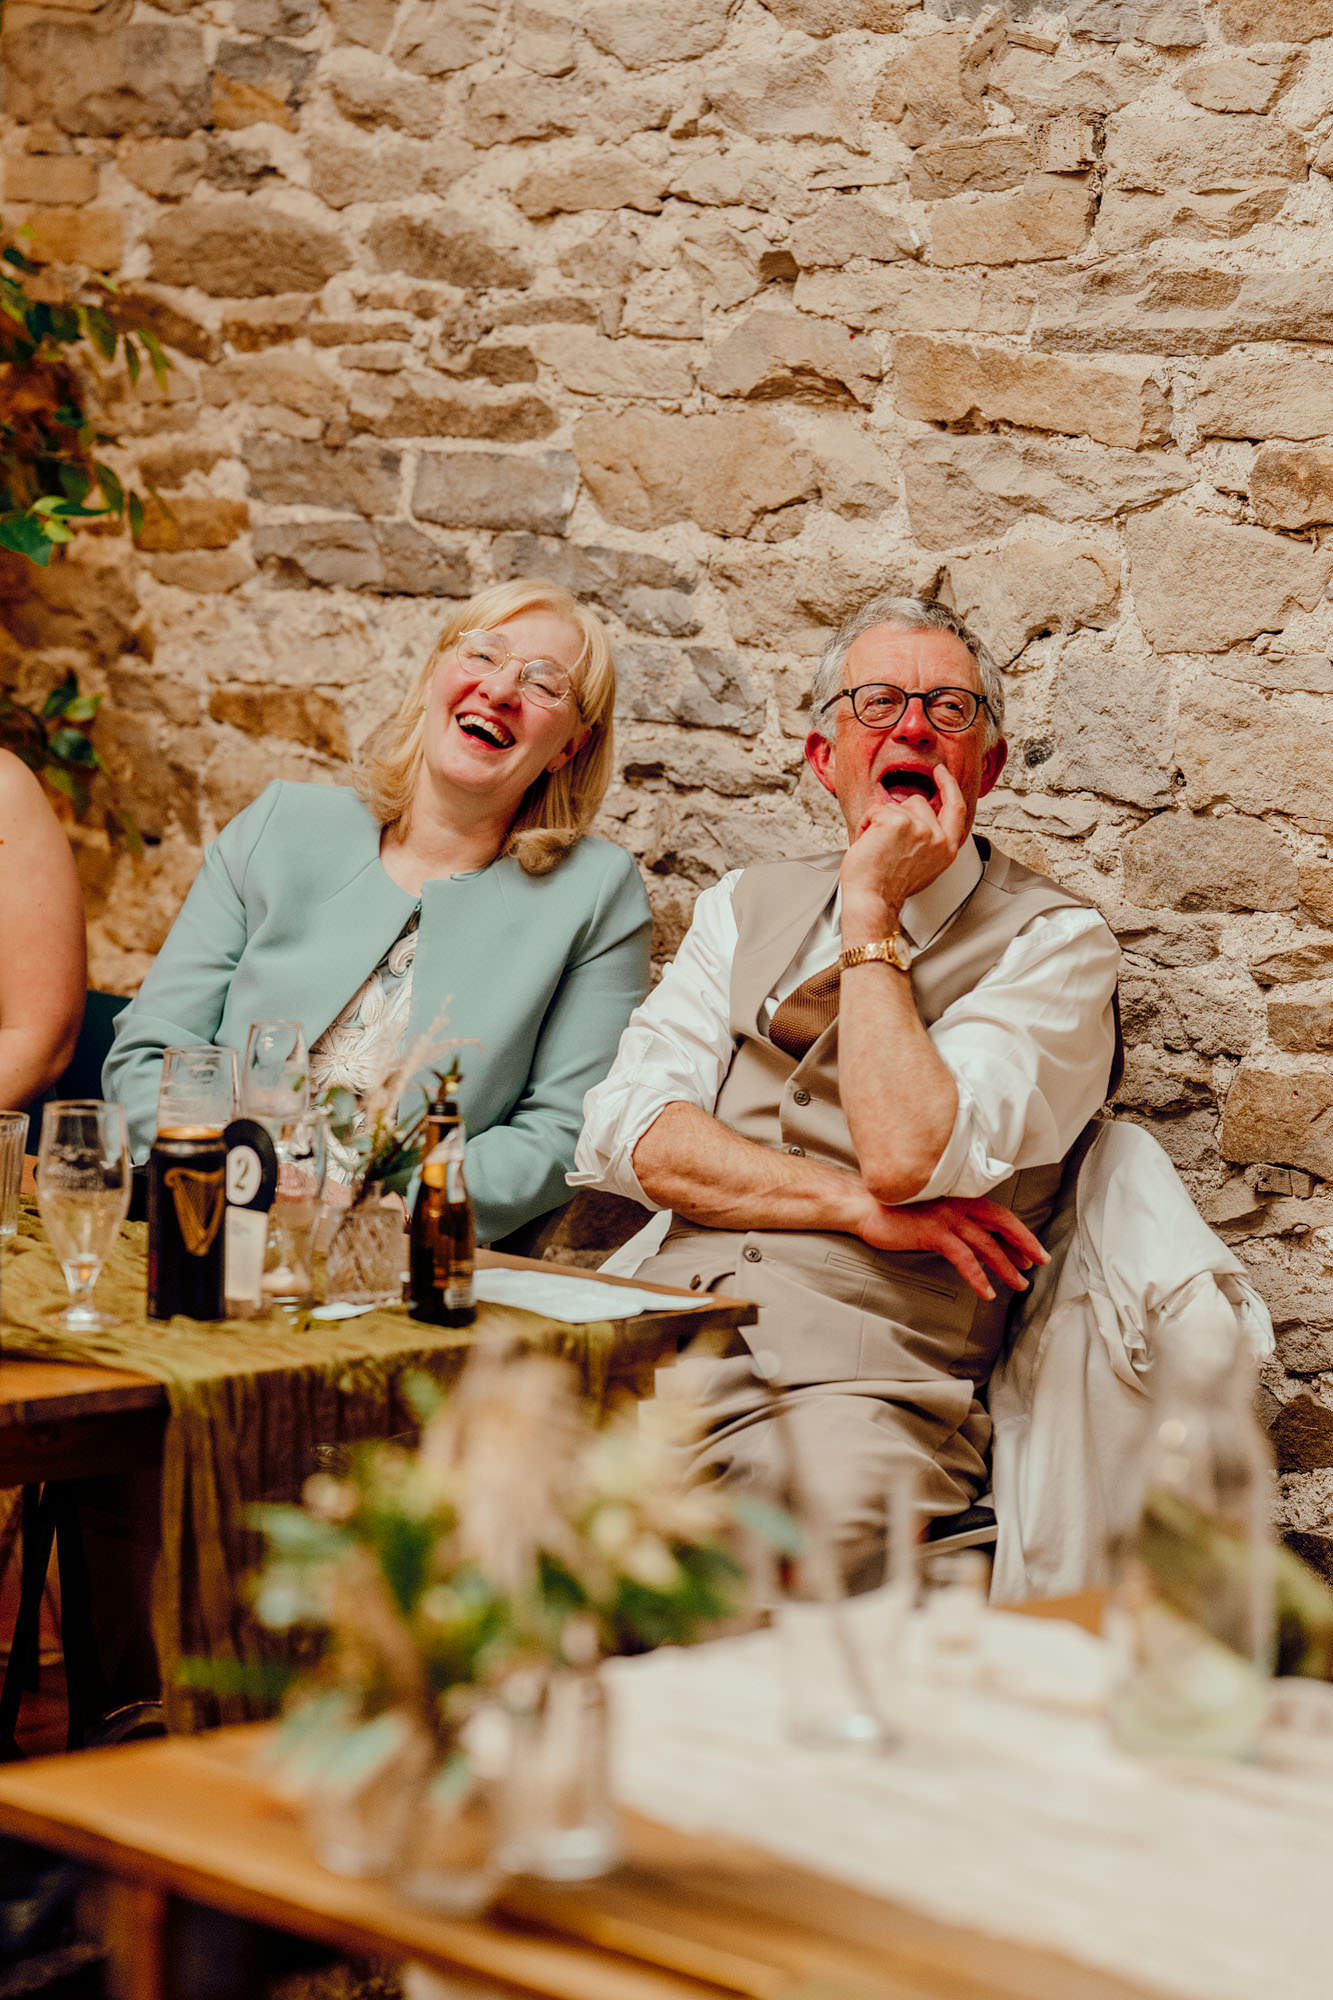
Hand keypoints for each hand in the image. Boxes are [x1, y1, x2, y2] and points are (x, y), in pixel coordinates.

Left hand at [840, 764, 968, 938]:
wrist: (872, 902)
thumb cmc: (889, 888)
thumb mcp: (923, 865)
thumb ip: (929, 841)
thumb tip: (921, 819)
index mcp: (947, 848)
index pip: (956, 808)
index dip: (949, 786)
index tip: (941, 773)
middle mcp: (938, 837)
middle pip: (918, 802)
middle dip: (898, 815)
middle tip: (885, 842)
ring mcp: (920, 828)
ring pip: (895, 805)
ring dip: (880, 822)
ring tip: (877, 848)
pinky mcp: (898, 822)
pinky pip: (876, 810)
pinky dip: (865, 825)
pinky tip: (868, 844)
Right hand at [854, 1192, 1049, 1302]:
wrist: (865, 1206)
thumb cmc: (894, 1212)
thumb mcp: (930, 1213)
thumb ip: (952, 1222)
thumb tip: (972, 1241)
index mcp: (959, 1198)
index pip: (998, 1215)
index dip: (1018, 1233)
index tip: (1031, 1251)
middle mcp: (958, 1205)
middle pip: (1002, 1224)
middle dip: (1025, 1244)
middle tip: (1041, 1263)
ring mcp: (948, 1218)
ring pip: (987, 1245)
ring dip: (1006, 1267)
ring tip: (1019, 1285)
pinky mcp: (935, 1233)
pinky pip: (965, 1259)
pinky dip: (979, 1277)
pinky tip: (987, 1292)